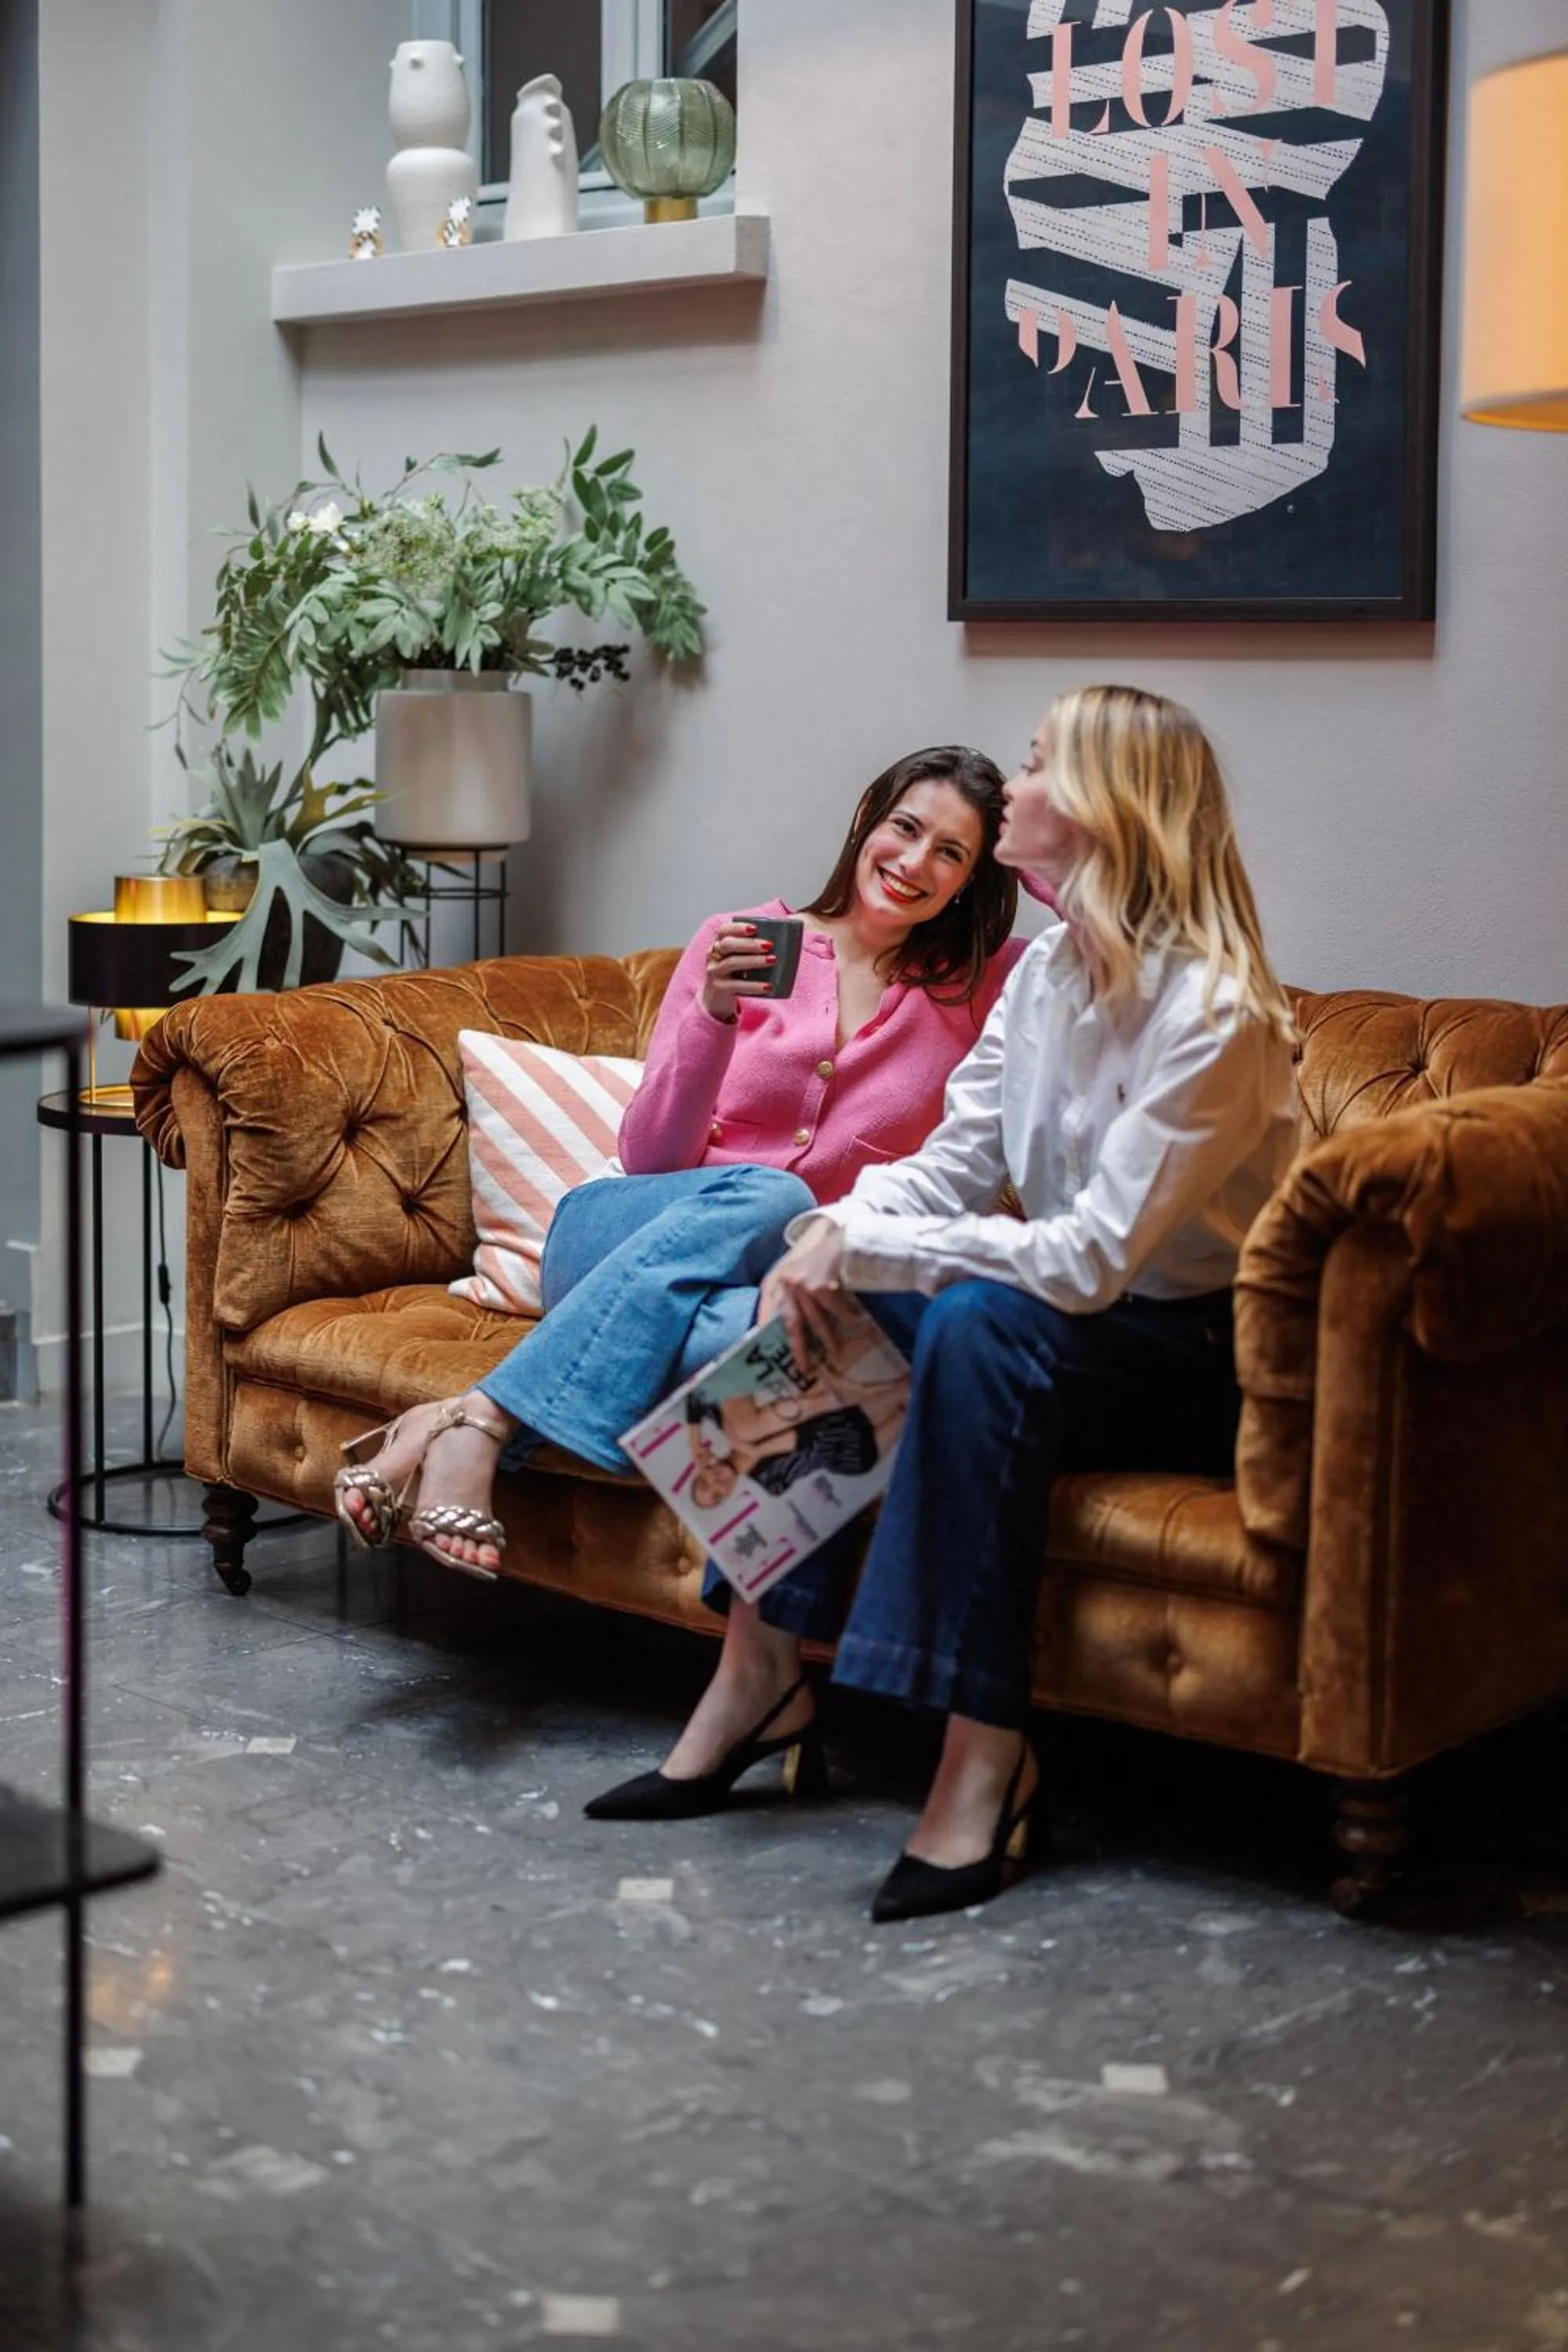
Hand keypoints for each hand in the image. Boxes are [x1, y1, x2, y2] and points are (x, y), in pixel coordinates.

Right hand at [700, 922, 774, 1022]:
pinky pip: (736, 986)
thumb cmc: (734, 974)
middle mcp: (713, 956)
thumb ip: (754, 948)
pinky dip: (753, 986)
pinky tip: (768, 986)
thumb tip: (787, 933)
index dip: (737, 927)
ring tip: (773, 960)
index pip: (723, 930)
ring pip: (732, 963)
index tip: (755, 928)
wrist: (716, 1000)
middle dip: (749, 943)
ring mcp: (715, 972)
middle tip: (770, 945)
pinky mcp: (720, 989)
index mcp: (719, 944)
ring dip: (754, 960)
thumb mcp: (739, 959)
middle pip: (727, 944)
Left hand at [759, 1223, 847, 1374]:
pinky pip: (837, 1312)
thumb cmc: (822, 1259)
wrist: (842, 1239)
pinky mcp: (821, 1288)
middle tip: (804, 1368)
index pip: (767, 1311)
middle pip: (792, 1324)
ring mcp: (804, 1286)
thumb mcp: (801, 1274)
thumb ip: (793, 1296)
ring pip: (817, 1323)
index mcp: (779, 1280)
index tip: (768, 1353)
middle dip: (799, 1349)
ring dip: (828, 1340)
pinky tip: (857, 1322)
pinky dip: (848, 1319)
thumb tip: (795, 1328)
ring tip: (835, 1353)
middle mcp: (787, 1284)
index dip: (766, 1333)